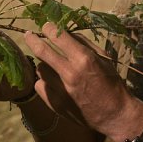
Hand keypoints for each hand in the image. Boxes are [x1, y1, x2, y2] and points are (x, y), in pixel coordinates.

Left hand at [24, 22, 142, 141]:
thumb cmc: (111, 83)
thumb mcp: (103, 58)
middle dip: (32, 39)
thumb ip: (84, 44)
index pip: (58, 37)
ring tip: (53, 66)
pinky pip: (40, 85)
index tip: (45, 26)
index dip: (49, 28)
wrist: (114, 115)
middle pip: (41, 51)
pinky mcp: (55, 104)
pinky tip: (53, 82)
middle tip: (28, 35)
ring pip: (40, 69)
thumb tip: (65, 33)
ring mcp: (61, 91)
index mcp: (84, 59)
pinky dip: (44, 81)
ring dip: (44, 64)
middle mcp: (69, 74)